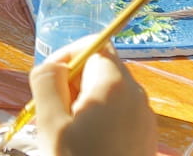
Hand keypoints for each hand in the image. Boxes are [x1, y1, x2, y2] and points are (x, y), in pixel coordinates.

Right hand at [30, 40, 156, 155]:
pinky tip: (86, 146)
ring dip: (85, 104)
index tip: (47, 83)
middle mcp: (137, 94)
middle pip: (101, 69)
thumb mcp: (51, 124)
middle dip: (73, 83)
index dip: (66, 56)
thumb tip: (52, 64)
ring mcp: (145, 117)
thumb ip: (46, 82)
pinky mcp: (146, 137)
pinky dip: (101, 120)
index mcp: (114, 84)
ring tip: (68, 134)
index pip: (92, 45)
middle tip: (54, 113)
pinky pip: (121, 113)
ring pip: (109, 93)